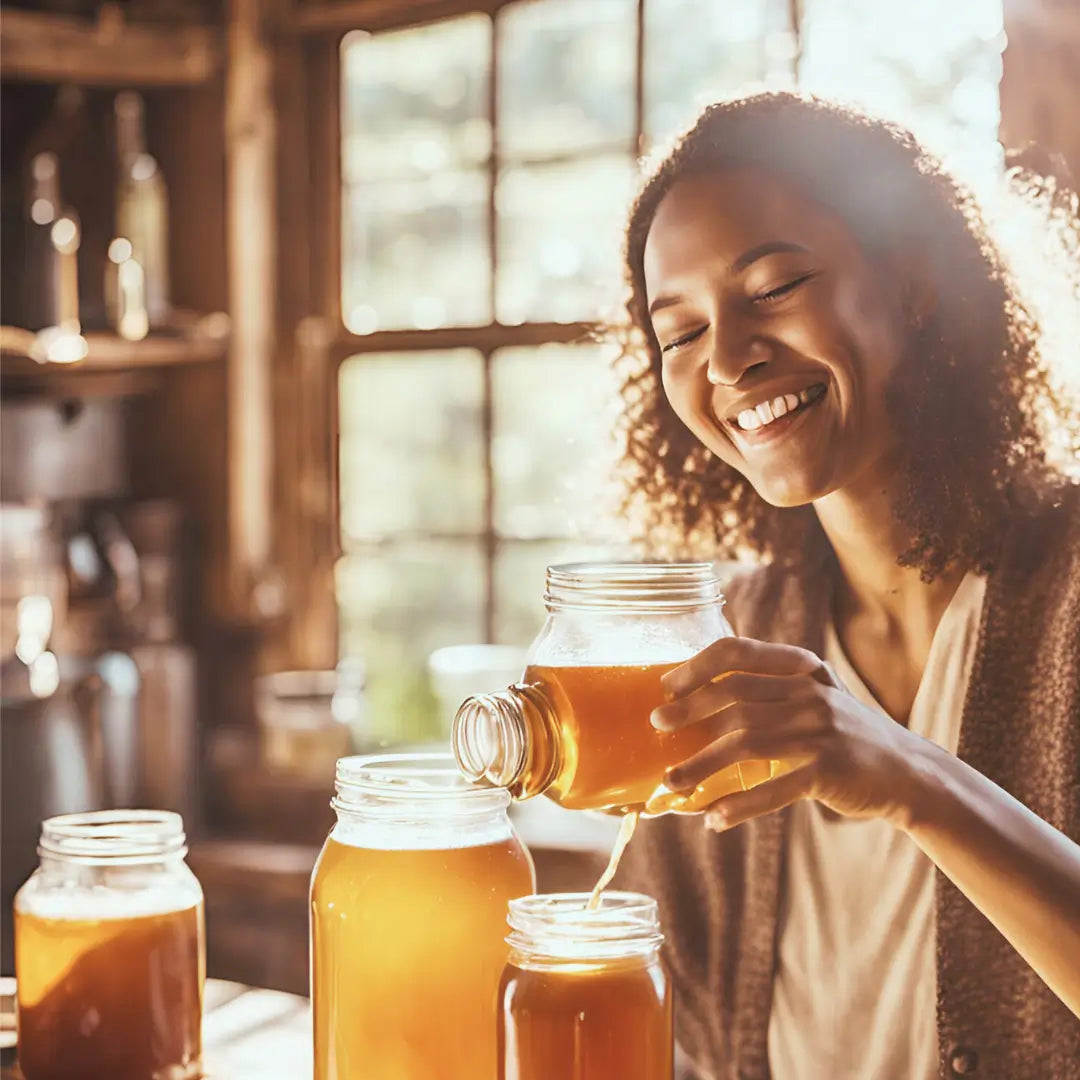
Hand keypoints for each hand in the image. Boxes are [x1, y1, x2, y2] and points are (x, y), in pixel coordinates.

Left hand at [651, 637, 923, 831]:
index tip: (667, 686)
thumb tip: (700, 701)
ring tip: (671, 782)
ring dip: (702, 764)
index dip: (697, 666)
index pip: (739, 653)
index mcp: (800, 671)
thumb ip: (773, 690)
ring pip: (744, 742)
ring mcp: (820, 731)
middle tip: (657, 727)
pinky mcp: (828, 770)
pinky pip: (774, 788)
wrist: (908, 773)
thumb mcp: (816, 698)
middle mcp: (809, 694)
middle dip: (689, 711)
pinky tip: (714, 819)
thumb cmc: (845, 737)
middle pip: (733, 696)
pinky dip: (740, 805)